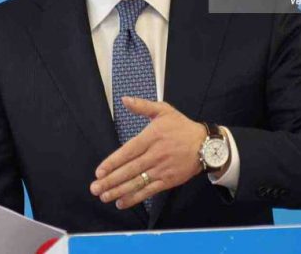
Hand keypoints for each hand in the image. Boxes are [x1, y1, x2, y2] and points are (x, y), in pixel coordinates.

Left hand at [89, 97, 205, 208]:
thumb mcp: (164, 111)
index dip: (113, 162)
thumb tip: (125, 100)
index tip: (99, 171)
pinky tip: (121, 202)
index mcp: (151, 137)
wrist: (206, 145)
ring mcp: (161, 169)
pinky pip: (149, 191)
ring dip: (119, 191)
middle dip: (111, 181)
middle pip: (130, 170)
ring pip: (137, 182)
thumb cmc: (182, 127)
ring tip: (104, 196)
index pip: (128, 152)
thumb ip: (142, 106)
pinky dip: (135, 197)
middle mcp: (155, 155)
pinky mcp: (168, 180)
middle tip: (95, 188)